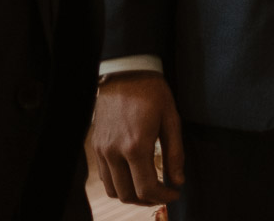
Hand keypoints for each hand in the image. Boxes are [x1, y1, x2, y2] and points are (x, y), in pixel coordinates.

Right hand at [91, 71, 183, 204]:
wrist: (125, 73)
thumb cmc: (152, 93)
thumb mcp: (171, 119)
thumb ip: (175, 153)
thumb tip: (178, 181)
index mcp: (136, 146)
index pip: (147, 188)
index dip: (163, 197)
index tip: (175, 193)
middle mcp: (114, 152)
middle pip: (128, 195)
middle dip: (148, 200)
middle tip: (164, 193)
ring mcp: (101, 151)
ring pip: (113, 190)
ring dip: (132, 195)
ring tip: (150, 188)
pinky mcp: (95, 147)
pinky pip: (104, 177)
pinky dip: (119, 184)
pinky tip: (134, 176)